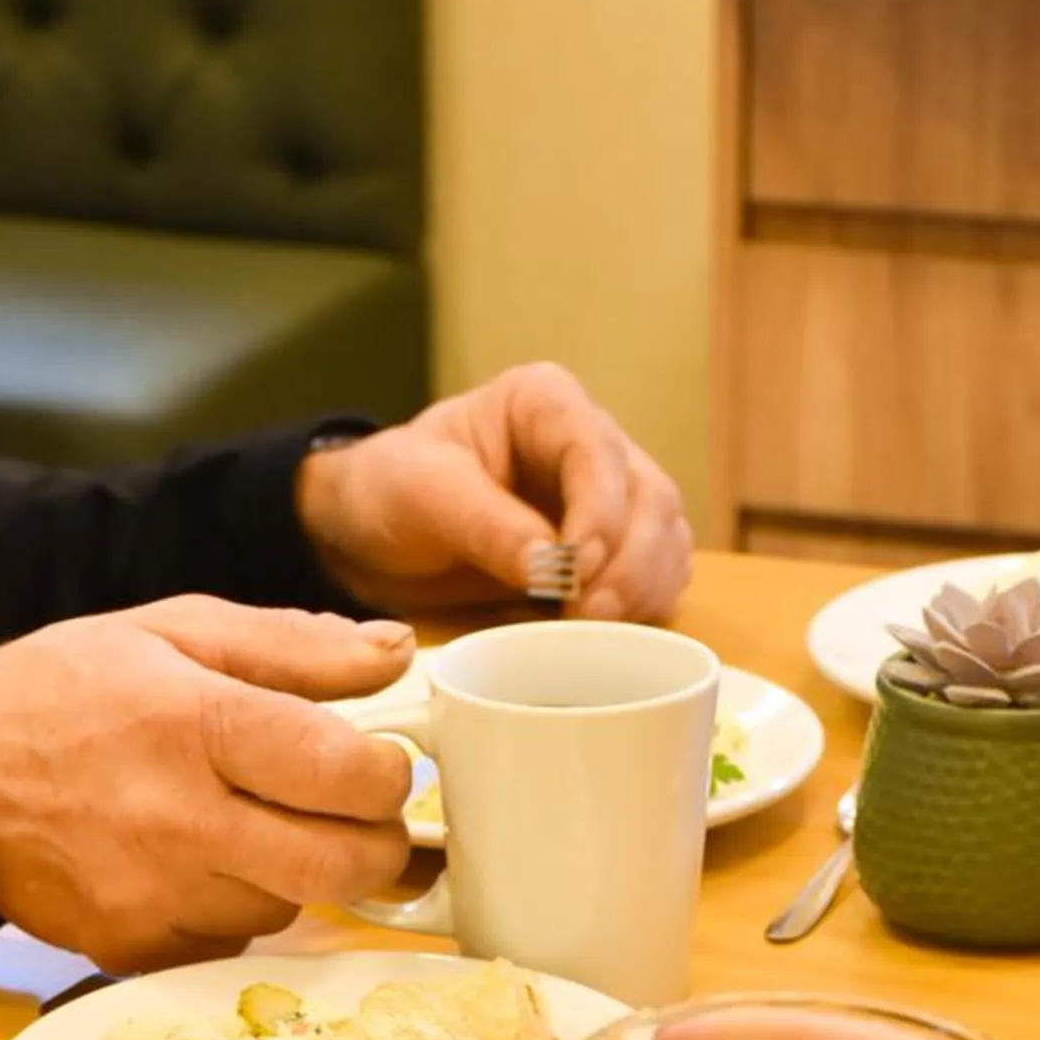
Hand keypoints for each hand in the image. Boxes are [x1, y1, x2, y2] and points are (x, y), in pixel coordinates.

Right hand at [0, 601, 416, 973]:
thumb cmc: (60, 693)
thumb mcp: (172, 632)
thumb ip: (295, 645)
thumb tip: (400, 652)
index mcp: (196, 727)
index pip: (345, 775)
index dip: (387, 775)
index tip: (377, 763)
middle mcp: (179, 823)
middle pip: (342, 867)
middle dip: (374, 843)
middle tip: (354, 815)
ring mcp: (155, 900)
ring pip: (291, 909)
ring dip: (297, 873)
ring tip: (250, 823)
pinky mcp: (133, 951)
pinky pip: (230, 941)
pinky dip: (235, 906)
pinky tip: (197, 861)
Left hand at [297, 363, 691, 622]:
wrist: (375, 535)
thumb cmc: (393, 493)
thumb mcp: (422, 496)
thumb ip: (486, 524)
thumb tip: (551, 567)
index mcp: (545, 403)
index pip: (596, 448)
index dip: (601, 508)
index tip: (578, 565)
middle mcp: (590, 443)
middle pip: (648, 497)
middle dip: (630, 562)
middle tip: (590, 615)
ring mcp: (609, 499)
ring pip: (664, 539)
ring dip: (644, 590)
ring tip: (598, 632)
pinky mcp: (611, 553)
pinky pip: (654, 577)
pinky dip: (644, 608)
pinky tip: (611, 636)